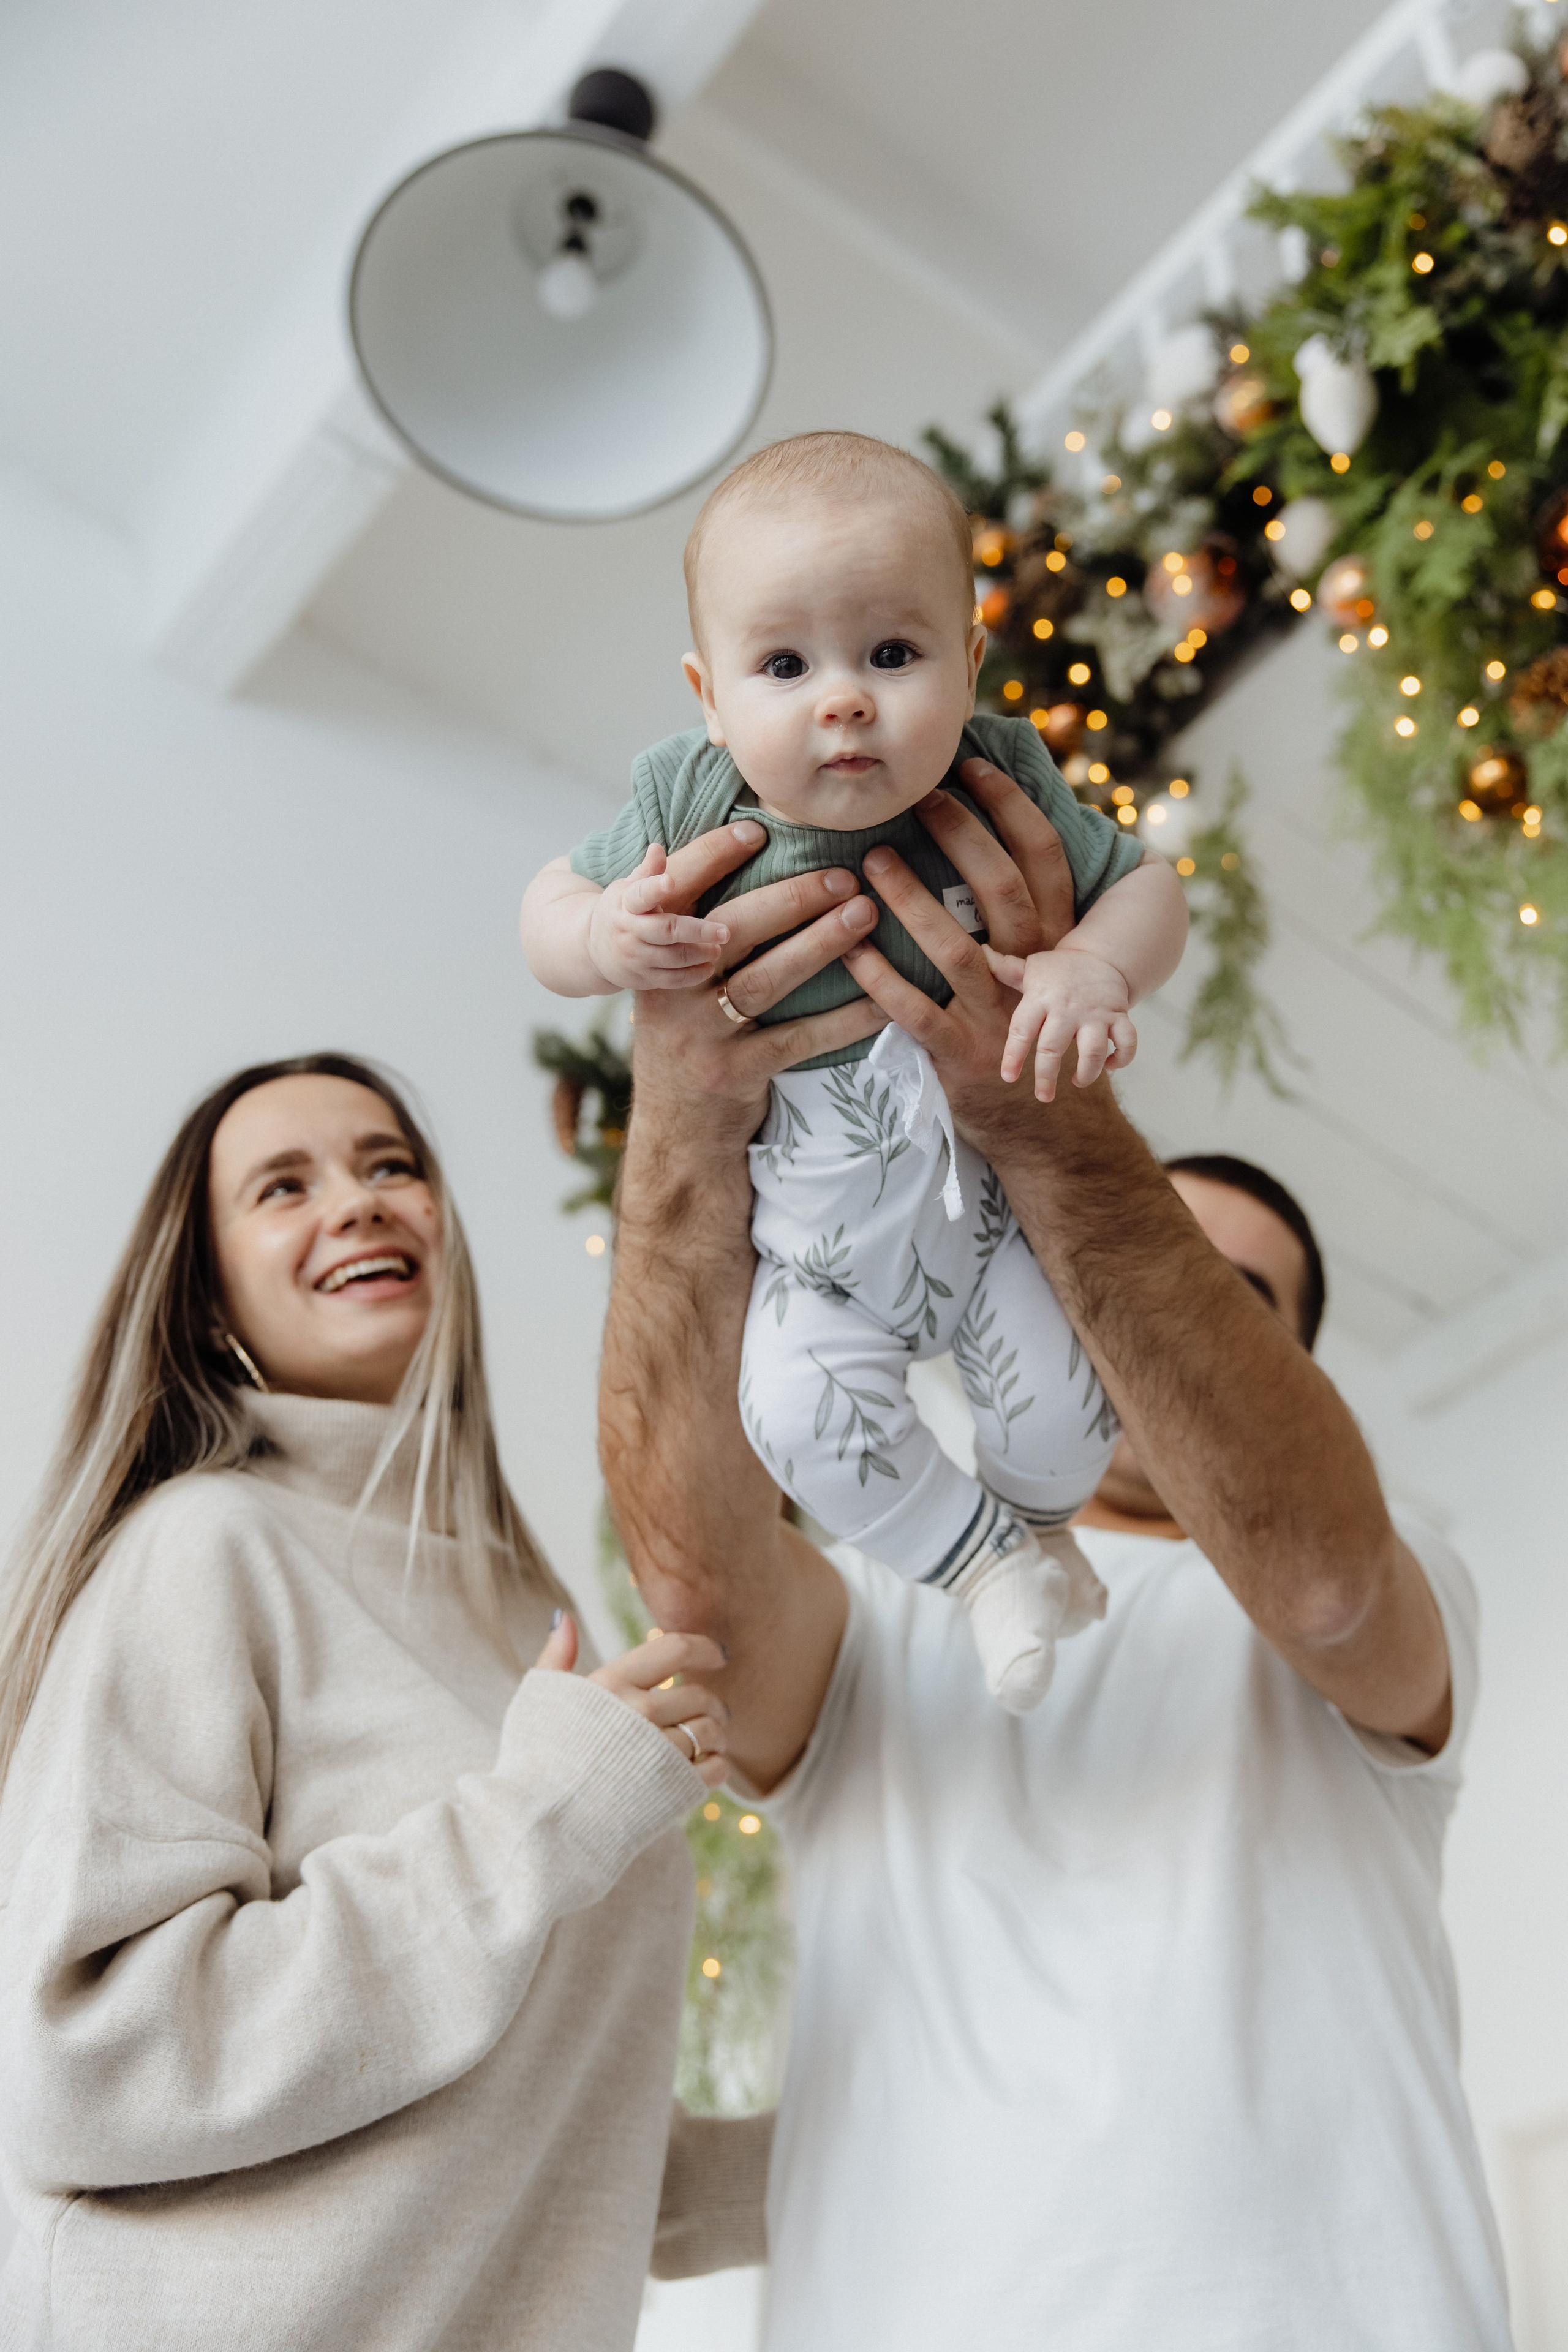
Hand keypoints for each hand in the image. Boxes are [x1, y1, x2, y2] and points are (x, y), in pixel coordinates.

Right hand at [534, 1614, 730, 1786]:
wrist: (539, 1830)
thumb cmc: (533, 1762)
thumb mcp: (537, 1700)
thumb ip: (555, 1656)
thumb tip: (563, 1617)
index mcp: (611, 1683)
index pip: (676, 1648)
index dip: (705, 1648)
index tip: (717, 1656)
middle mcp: (641, 1713)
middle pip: (700, 1695)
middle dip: (710, 1702)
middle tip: (707, 1711)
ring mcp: (660, 1753)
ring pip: (711, 1731)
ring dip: (715, 1734)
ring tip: (704, 1741)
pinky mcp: (674, 1791)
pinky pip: (716, 1767)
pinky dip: (717, 1765)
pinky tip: (702, 1767)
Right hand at [586, 843, 732, 990]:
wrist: (591, 948)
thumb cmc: (620, 910)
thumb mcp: (627, 888)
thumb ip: (647, 871)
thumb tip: (658, 847)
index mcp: (625, 903)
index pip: (640, 895)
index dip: (654, 888)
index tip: (670, 882)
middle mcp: (629, 930)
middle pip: (665, 931)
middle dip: (697, 931)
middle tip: (724, 932)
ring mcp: (634, 956)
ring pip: (672, 958)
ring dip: (699, 954)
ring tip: (718, 948)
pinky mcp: (641, 977)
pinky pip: (670, 979)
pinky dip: (692, 975)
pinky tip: (709, 966)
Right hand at [626, 818, 887, 1151]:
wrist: (677, 1129)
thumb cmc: (687, 1035)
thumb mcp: (669, 980)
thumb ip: (677, 923)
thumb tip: (661, 848)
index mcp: (656, 956)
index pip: (680, 895)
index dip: (713, 858)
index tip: (760, 829)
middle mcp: (672, 992)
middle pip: (732, 931)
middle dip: (790, 898)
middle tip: (844, 874)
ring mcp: (702, 1036)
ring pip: (766, 981)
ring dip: (819, 945)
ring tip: (866, 915)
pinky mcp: (735, 1074)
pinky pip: (798, 1040)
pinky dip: (842, 1019)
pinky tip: (882, 1001)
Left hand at [837, 771, 1092, 1154]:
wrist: (1054, 1131)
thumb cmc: (1040, 1036)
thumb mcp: (1050, 973)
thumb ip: (1027, 919)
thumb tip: (995, 844)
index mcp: (1056, 943)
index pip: (1044, 859)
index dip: (1013, 807)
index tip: (975, 765)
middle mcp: (1034, 972)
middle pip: (1001, 888)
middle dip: (961, 834)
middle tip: (919, 796)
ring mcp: (998, 1016)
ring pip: (955, 946)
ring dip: (911, 899)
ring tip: (871, 860)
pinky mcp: (961, 1056)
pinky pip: (914, 1011)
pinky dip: (878, 979)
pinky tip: (846, 948)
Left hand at [985, 944, 1136, 1100]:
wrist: (1101, 956)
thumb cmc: (1059, 971)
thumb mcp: (1030, 969)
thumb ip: (1004, 969)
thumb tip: (980, 955)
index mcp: (1040, 998)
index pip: (1022, 1030)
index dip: (1014, 1055)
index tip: (1009, 1077)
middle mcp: (1067, 1007)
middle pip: (1054, 1046)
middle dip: (1047, 1076)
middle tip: (1043, 1096)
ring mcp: (1095, 1013)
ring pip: (1093, 1049)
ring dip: (1087, 1072)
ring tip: (1077, 1082)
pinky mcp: (1119, 1015)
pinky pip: (1127, 1041)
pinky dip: (1122, 1058)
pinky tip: (1110, 1067)